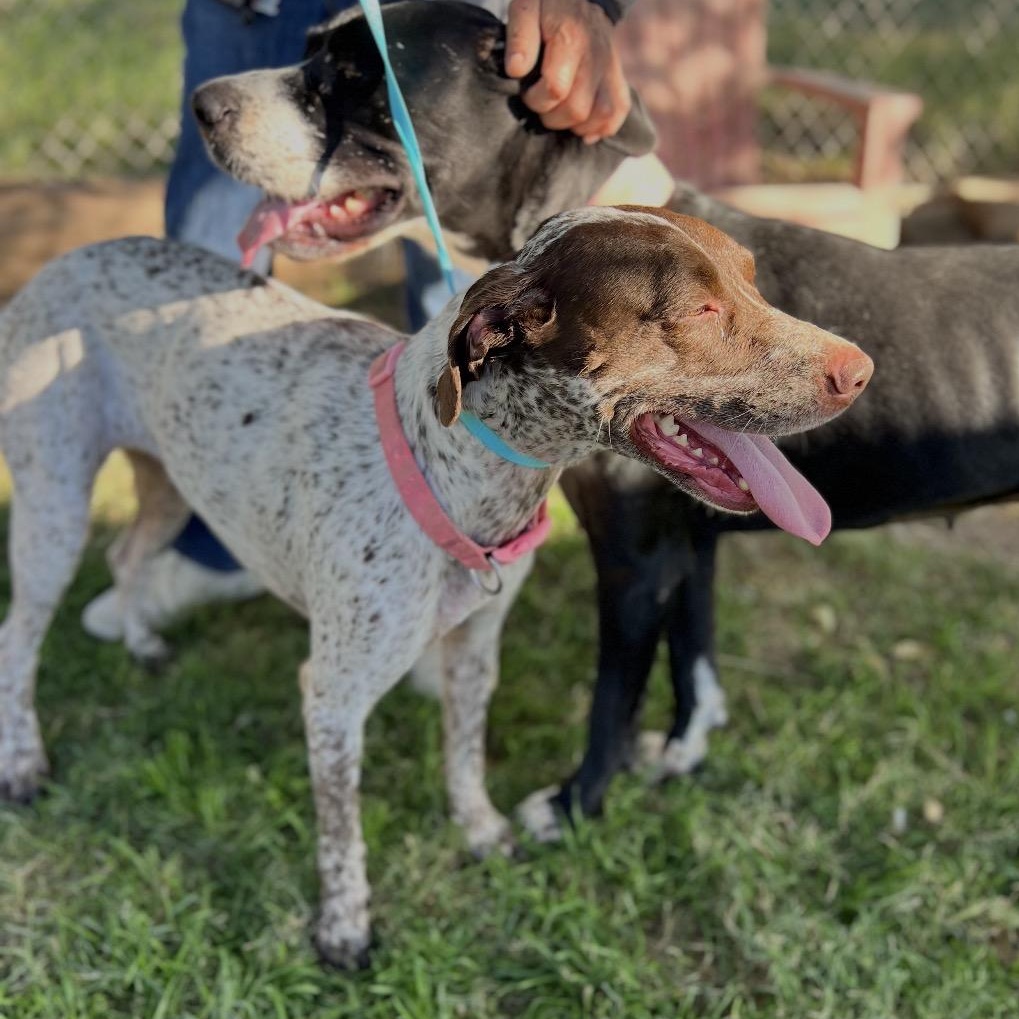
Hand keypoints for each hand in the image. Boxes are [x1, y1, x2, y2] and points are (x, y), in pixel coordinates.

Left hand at [505, 0, 630, 143]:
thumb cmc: (546, 5)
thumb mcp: (526, 7)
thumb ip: (520, 36)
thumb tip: (516, 70)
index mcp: (571, 38)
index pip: (556, 89)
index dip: (535, 100)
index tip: (527, 92)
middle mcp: (595, 55)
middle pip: (578, 109)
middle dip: (552, 117)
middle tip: (541, 104)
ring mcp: (610, 67)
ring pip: (602, 115)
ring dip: (577, 125)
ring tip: (560, 115)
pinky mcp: (617, 75)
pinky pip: (619, 110)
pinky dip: (602, 126)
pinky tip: (583, 129)